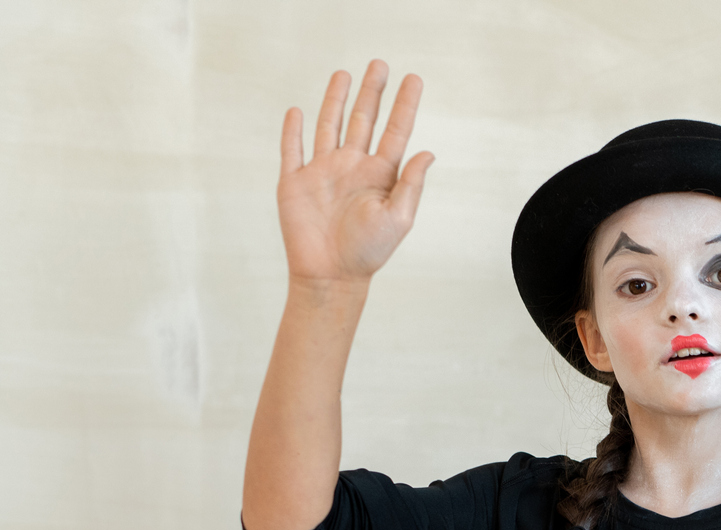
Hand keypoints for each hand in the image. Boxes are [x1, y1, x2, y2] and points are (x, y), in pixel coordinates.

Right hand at [277, 62, 433, 284]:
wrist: (330, 275)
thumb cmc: (368, 252)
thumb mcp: (398, 218)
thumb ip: (411, 184)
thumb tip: (428, 152)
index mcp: (379, 175)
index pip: (395, 131)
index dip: (404, 105)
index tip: (414, 80)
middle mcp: (352, 168)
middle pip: (362, 120)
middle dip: (371, 92)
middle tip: (380, 64)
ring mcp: (323, 172)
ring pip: (329, 126)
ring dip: (335, 100)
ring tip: (343, 74)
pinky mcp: (295, 182)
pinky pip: (292, 150)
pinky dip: (293, 130)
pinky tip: (297, 112)